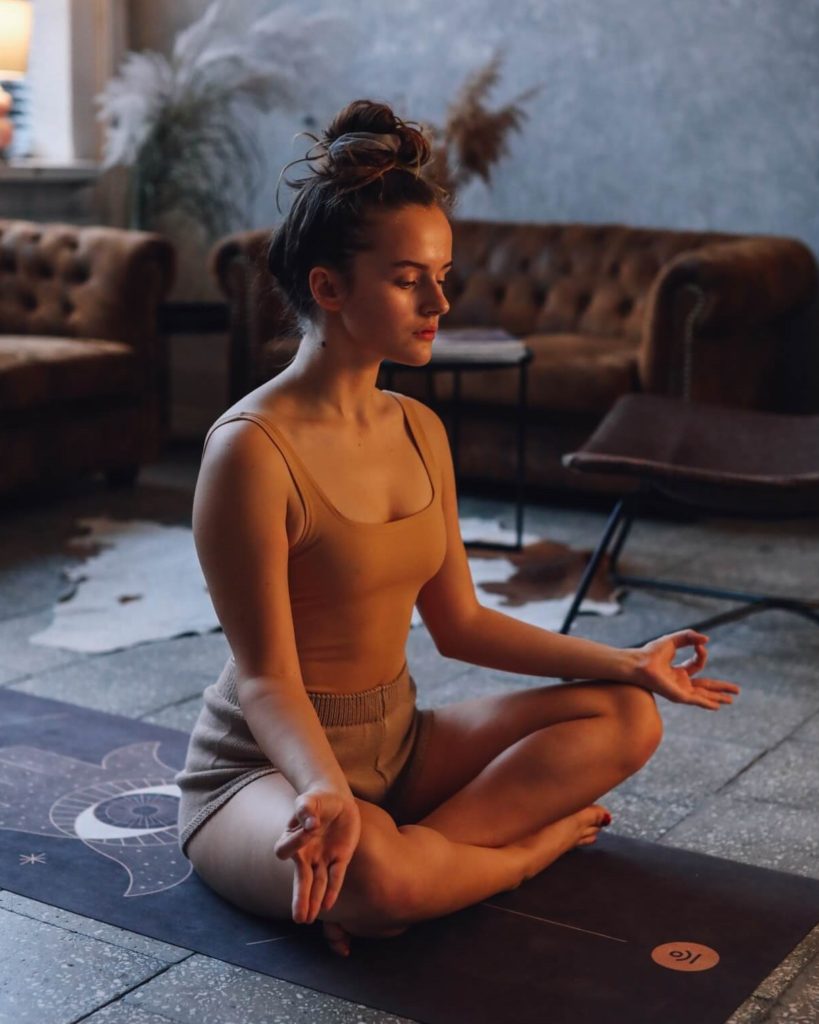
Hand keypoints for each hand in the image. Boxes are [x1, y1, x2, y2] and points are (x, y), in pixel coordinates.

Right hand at [274, 786, 360, 924]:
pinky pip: (335, 877)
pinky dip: (332, 889)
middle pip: (301, 880)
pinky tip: (329, 904)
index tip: (309, 827)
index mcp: (292, 839)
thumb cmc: (317, 800)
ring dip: (314, 900)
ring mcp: (323, 858)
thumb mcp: (309, 800)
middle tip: (299, 918)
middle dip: (300, 897)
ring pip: (317, 883)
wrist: (335, 800)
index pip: (285, 850)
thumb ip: (306, 808)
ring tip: (309, 919)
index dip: (296, 841)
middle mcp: (306, 854)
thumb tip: (310, 823)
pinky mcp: (340, 858)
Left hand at [631, 630, 740, 710]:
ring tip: (731, 701)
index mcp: (678, 671)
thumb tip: (706, 640)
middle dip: (721, 688)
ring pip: (703, 696)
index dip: (701, 655)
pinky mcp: (678, 695)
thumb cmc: (650, 652)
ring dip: (718, 698)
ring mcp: (679, 690)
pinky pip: (695, 700)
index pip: (697, 665)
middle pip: (706, 687)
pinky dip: (706, 703)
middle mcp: (680, 682)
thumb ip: (689, 637)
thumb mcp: (673, 640)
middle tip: (737, 691)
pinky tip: (716, 706)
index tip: (700, 646)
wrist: (639, 663)